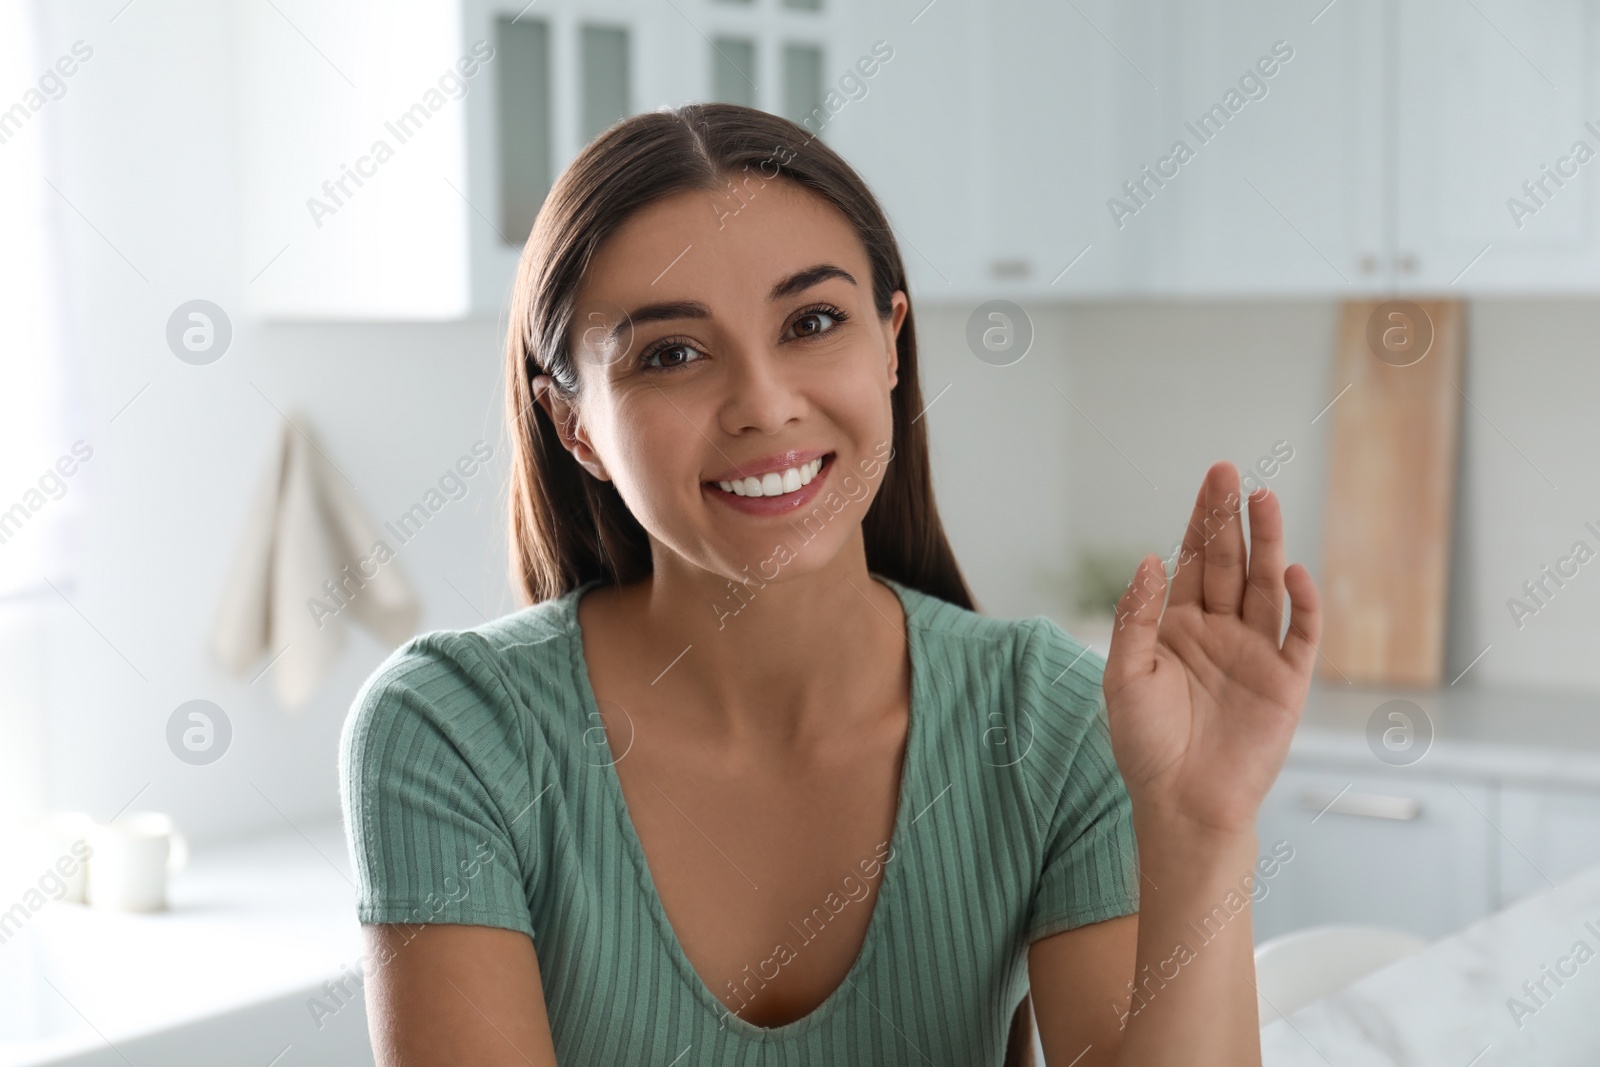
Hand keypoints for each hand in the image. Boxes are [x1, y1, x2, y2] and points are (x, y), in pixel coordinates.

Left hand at [1101, 461, 1321, 838]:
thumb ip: (1135, 618)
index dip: (1203, 521)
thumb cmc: (1146, 745)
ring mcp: (1256, 654)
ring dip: (1269, 545)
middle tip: (1232, 474)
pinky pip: (1300, 635)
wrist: (1183, 805)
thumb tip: (1148, 561)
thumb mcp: (1125, 677)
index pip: (1194, 561)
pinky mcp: (1286, 682)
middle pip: (1231, 563)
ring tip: (1267, 501)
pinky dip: (1302, 604)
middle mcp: (1220, 632)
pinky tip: (1294, 572)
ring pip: (1266, 587)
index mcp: (1177, 626)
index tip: (1212, 478)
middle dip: (1231, 519)